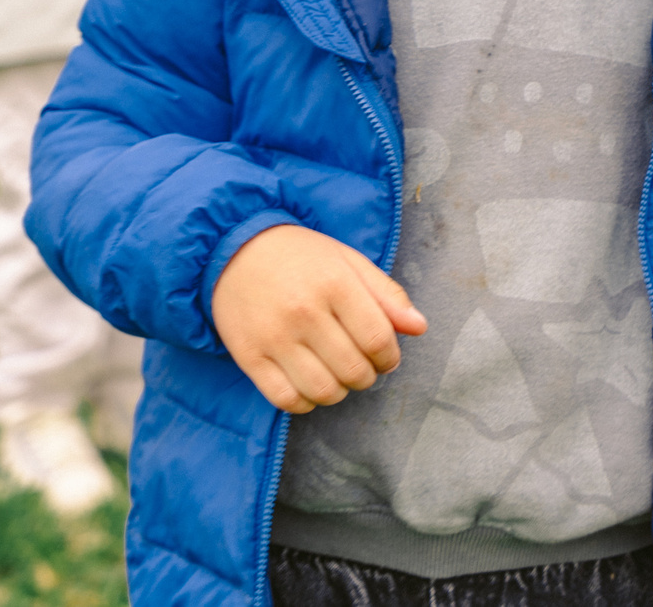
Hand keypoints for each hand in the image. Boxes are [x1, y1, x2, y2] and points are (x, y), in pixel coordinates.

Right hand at [210, 225, 426, 413]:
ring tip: (337, 376)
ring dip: (339, 392)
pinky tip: (310, 384)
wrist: (234, 249)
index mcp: (334, 284)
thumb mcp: (347, 262)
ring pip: (323, 391)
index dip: (390, 357)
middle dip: (367, 376)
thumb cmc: (300, 257)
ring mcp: (274, 337)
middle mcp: (304, 312)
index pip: (378, 339)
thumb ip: (386, 294)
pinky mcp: (249, 357)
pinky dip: (306, 402)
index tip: (386, 356)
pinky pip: (286, 400)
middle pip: (354, 371)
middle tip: (361, 365)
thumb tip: (419, 327)